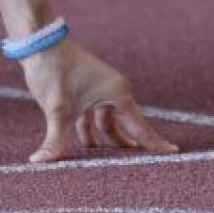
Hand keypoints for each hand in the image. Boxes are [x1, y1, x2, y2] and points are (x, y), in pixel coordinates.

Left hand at [19, 39, 179, 163]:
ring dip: (105, 142)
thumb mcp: (57, 109)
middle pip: (126, 127)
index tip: (174, 154)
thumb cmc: (54, 70)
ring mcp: (100, 91)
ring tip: (108, 165)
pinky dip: (90, 132)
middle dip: (128, 149)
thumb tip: (39, 163)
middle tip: (139, 170)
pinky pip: (93, 118)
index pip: (140, 127)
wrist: (39, 42)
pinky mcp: (85, 92)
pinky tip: (87, 148)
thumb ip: (55, 141)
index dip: (155, 143)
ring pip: (108, 124)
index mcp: (118, 93)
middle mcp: (114, 91)